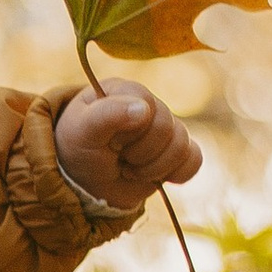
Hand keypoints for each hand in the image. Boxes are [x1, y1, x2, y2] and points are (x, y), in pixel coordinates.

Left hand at [55, 82, 201, 217]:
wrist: (82, 181)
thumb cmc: (77, 147)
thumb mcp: (81, 129)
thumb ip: (108, 114)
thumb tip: (145, 109)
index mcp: (126, 91)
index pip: (147, 104)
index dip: (129, 131)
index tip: (108, 141)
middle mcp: (149, 106)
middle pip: (166, 127)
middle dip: (139, 152)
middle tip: (117, 157)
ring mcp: (164, 130)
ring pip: (182, 146)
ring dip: (152, 167)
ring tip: (128, 168)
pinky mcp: (175, 153)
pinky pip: (194, 160)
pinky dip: (176, 173)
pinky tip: (152, 176)